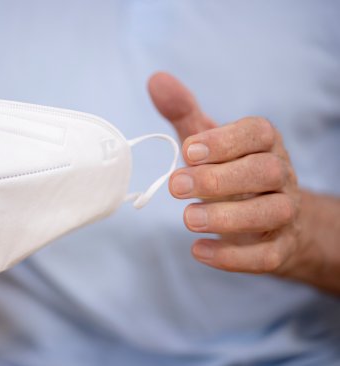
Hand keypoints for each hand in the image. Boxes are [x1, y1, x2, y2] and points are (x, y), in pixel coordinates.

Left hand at [149, 73, 303, 274]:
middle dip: (219, 179)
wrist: (271, 219)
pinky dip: (233, 256)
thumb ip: (184, 112)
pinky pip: (266, 255)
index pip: (257, 133)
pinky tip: (198, 250)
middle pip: (265, 172)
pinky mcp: (279, 247)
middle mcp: (280, 175)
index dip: (225, 140)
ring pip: (271, 212)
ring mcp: (284, 212)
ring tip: (188, 219)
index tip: (189, 150)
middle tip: (177, 186)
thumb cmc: (231, 172)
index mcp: (263, 144)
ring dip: (227, 217)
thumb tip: (156, 80)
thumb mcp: (208, 141)